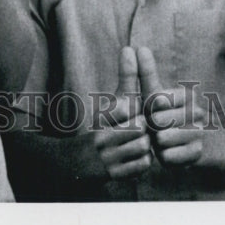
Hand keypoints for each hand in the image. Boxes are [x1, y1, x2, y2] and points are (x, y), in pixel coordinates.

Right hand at [93, 47, 152, 179]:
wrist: (78, 162)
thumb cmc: (105, 124)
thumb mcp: (113, 100)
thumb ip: (125, 76)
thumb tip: (130, 48)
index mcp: (101, 117)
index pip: (129, 106)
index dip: (136, 110)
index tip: (131, 113)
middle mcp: (101, 137)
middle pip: (140, 126)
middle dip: (143, 127)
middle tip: (137, 129)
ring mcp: (106, 158)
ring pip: (143, 146)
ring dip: (146, 144)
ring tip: (137, 142)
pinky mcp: (113, 175)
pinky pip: (143, 164)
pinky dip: (144, 160)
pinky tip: (136, 156)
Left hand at [138, 46, 204, 167]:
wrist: (180, 145)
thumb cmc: (161, 116)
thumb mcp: (152, 95)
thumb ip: (145, 73)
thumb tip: (138, 48)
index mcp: (186, 95)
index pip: (157, 99)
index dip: (148, 108)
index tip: (151, 110)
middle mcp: (197, 112)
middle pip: (159, 119)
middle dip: (149, 126)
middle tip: (153, 128)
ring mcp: (199, 133)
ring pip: (164, 138)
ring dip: (155, 142)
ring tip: (158, 140)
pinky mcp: (197, 154)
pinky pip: (170, 156)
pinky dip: (162, 156)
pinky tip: (165, 152)